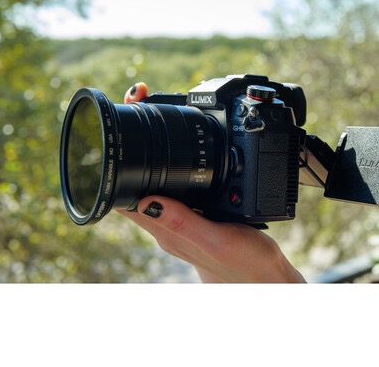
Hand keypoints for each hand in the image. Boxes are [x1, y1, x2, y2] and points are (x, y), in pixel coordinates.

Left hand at [117, 82, 305, 282]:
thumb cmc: (243, 264)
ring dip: (146, 150)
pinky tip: (178, 149)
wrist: (261, 279)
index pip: (125, 192)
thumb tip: (148, 201)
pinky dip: (168, 162)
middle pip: (134, 178)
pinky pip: (172, 184)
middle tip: (139, 100)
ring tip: (151, 113)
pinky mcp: (192, 214)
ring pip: (151, 179)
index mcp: (166, 227)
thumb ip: (184, 223)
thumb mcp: (218, 240)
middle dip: (130, 141)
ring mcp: (177, 217)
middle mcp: (166, 221)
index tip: (123, 119)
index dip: (117, 158)